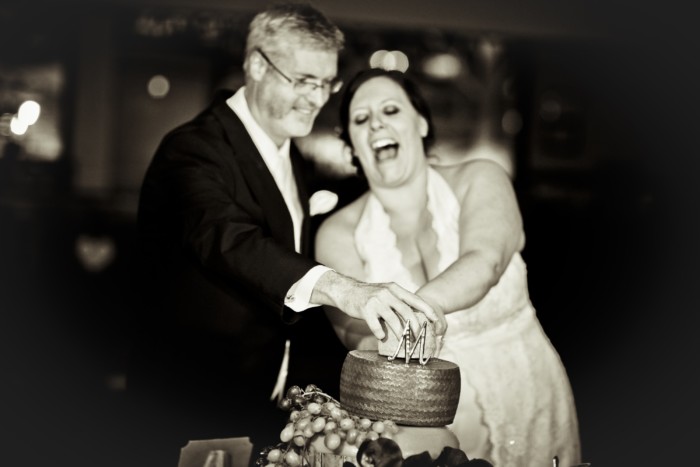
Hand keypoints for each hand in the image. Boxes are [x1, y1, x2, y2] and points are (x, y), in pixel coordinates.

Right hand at [312, 271, 445, 340]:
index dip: (427, 310)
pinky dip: (380, 333)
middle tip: (418, 338)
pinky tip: (381, 337)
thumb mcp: (385, 293)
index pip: (415, 299)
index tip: (435, 321)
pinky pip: (376, 325)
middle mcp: (387, 293)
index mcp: (395, 289)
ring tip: (403, 342)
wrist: (346, 290)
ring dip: (400, 333)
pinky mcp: (365, 309)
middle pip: (406, 311)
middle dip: (415, 326)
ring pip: (393, 320)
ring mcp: (376, 300)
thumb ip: (398, 302)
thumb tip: (413, 318)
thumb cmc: (368, 295)